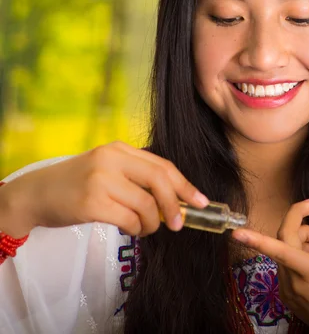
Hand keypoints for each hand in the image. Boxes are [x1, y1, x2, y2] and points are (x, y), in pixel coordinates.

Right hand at [0, 141, 208, 237]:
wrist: (36, 194)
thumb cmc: (78, 184)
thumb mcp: (108, 169)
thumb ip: (138, 178)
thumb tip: (178, 200)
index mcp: (119, 149)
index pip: (162, 166)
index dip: (185, 186)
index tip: (201, 202)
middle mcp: (111, 159)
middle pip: (160, 181)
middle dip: (175, 205)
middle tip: (178, 224)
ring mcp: (101, 180)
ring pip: (146, 205)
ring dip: (152, 223)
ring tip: (145, 228)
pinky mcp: (92, 203)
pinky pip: (129, 220)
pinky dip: (135, 229)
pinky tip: (129, 228)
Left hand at [232, 199, 308, 333]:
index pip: (280, 250)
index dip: (257, 240)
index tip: (236, 232)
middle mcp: (294, 283)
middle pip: (284, 242)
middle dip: (302, 228)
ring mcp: (289, 291)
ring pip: (284, 254)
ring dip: (301, 243)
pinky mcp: (289, 297)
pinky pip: (286, 268)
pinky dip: (297, 257)